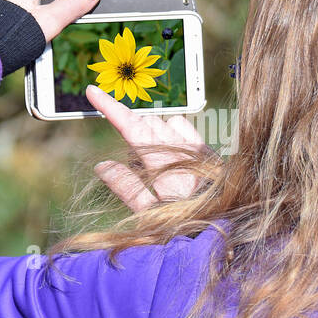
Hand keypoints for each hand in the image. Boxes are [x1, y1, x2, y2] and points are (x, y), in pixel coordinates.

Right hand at [85, 84, 213, 211]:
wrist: (225, 223)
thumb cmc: (185, 226)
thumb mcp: (150, 215)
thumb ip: (127, 188)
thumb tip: (102, 165)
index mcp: (167, 169)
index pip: (134, 129)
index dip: (111, 108)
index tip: (92, 91)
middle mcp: (186, 152)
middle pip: (147, 124)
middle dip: (132, 135)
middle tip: (135, 166)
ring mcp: (199, 148)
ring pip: (163, 122)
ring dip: (150, 135)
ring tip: (154, 167)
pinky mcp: (208, 149)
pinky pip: (181, 126)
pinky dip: (169, 133)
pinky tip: (169, 153)